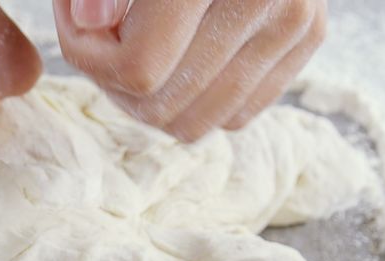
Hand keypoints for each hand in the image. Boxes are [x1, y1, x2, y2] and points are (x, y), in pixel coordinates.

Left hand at [53, 0, 325, 140]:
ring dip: (151, 94)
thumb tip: (88, 21)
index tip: (74, 14)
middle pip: (164, 105)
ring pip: (197, 122)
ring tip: (134, 38)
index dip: (87, 53)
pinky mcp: (310, 34)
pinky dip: (195, 94)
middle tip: (99, 29)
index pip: (140, 68)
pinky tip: (179, 45)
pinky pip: (235, 114)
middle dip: (112, 78)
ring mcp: (296, 18)